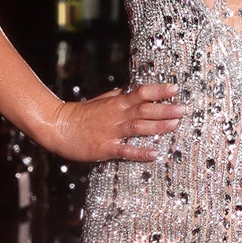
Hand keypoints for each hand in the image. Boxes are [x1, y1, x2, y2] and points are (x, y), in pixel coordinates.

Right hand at [41, 81, 182, 162]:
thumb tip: (133, 89)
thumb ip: (118, 96)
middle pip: (145, 110)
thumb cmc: (81, 114)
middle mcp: (117, 115)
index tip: (175, 89)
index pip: (141, 93)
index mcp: (116, 103)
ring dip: (158, 126)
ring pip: (139, 127)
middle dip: (165, 109)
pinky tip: (154, 153)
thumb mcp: (101, 100)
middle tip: (183, 109)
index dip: (159, 91)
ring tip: (176, 125)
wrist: (58, 126)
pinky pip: (126, 150)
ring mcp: (112, 132)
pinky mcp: (106, 148)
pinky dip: (140, 152)